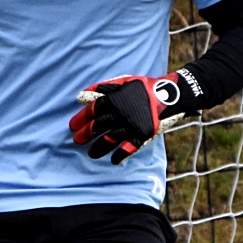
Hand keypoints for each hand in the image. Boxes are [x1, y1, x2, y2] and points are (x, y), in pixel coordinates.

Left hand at [68, 74, 186, 164]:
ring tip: (91, 154)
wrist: (170, 95)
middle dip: (86, 134)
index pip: (93, 110)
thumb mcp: (123, 82)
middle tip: (76, 141)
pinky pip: (128, 148)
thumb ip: (102, 88)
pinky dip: (120, 155)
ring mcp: (131, 125)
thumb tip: (81, 96)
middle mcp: (120, 113)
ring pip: (110, 139)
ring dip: (99, 148)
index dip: (81, 118)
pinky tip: (113, 160)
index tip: (72, 126)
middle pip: (98, 126)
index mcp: (115, 99)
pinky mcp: (142, 135)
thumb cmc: (144, 88)